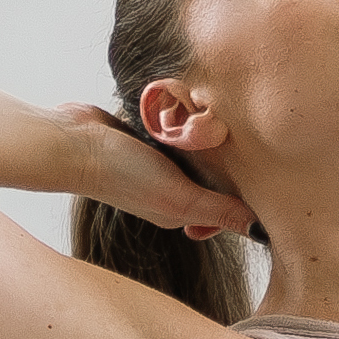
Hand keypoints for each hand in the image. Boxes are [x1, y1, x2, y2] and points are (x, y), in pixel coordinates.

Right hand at [58, 103, 251, 241]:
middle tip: (246, 141)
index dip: (246, 195)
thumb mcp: (180, 197)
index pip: (226, 209)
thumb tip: (260, 231)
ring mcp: (159, 164)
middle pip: (215, 179)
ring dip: (208, 138)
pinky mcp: (147, 138)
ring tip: (221, 121)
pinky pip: (177, 131)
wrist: (74, 142)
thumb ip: (219, 210)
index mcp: (183, 211)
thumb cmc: (123, 174)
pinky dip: (185, 120)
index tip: (264, 175)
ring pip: (197, 153)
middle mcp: (173, 189)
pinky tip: (192, 107)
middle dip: (230, 163)